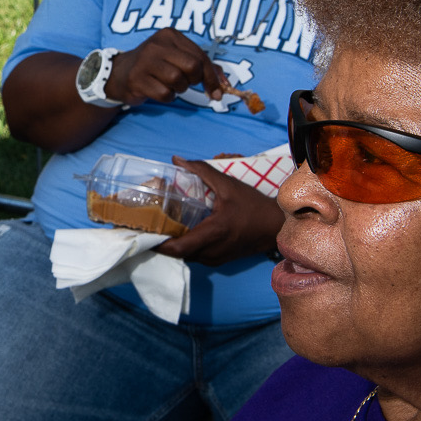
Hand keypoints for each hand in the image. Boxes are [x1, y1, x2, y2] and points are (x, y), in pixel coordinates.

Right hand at [106, 29, 226, 106]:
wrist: (119, 73)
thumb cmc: (155, 67)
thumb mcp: (177, 58)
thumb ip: (203, 68)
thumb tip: (224, 86)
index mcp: (170, 35)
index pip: (200, 56)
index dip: (211, 76)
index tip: (216, 92)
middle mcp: (157, 45)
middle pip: (192, 66)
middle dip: (194, 80)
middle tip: (185, 83)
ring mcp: (145, 61)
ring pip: (178, 81)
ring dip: (178, 89)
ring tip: (169, 85)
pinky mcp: (137, 79)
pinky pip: (164, 93)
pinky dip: (166, 97)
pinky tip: (157, 90)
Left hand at [157, 157, 282, 266]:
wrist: (276, 225)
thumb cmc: (253, 205)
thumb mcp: (228, 185)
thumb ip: (201, 170)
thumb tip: (176, 160)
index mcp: (213, 233)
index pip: (178, 248)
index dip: (158, 244)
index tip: (145, 232)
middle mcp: (212, 251)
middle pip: (178, 253)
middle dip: (163, 242)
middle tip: (151, 225)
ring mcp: (216, 258)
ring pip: (187, 256)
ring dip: (175, 245)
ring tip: (164, 227)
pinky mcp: (220, 260)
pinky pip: (197, 256)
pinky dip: (187, 247)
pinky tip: (183, 231)